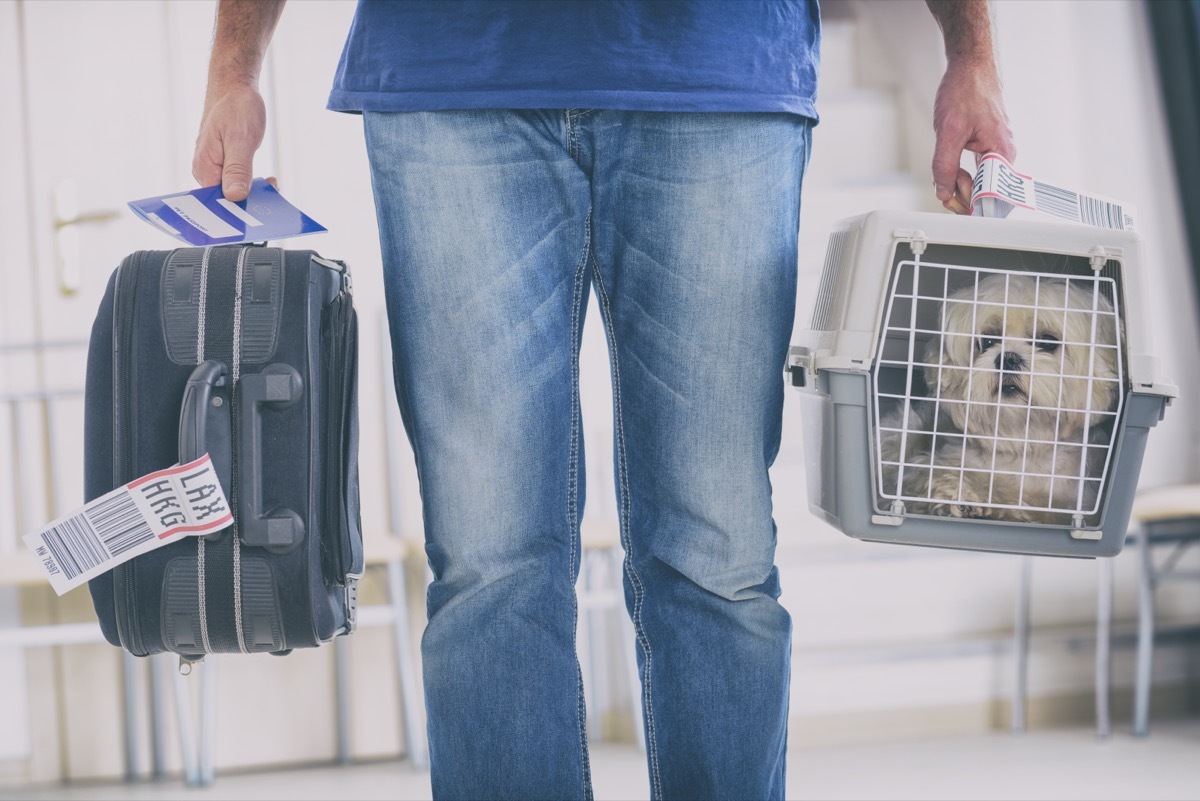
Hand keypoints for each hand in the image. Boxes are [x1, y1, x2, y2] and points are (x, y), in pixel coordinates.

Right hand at [192, 82, 268, 201]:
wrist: (235, 88)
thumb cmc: (235, 108)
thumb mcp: (240, 139)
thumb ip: (237, 169)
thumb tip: (234, 196)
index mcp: (204, 167)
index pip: (216, 202)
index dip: (235, 211)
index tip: (257, 213)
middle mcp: (206, 171)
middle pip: (226, 200)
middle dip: (249, 202)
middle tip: (272, 194)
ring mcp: (216, 168)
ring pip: (234, 191)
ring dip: (255, 193)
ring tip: (272, 186)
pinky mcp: (226, 165)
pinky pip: (239, 181)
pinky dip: (254, 184)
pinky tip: (268, 182)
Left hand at [931, 56, 1014, 214]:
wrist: (970, 66)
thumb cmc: (965, 90)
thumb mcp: (948, 132)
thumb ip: (945, 166)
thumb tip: (944, 193)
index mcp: (1002, 153)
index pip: (991, 196)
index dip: (969, 204)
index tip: (951, 202)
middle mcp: (1004, 154)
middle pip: (985, 192)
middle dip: (961, 194)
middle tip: (944, 185)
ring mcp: (997, 150)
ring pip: (978, 182)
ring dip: (959, 182)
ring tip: (947, 173)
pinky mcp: (988, 147)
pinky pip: (976, 170)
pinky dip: (961, 172)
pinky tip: (951, 166)